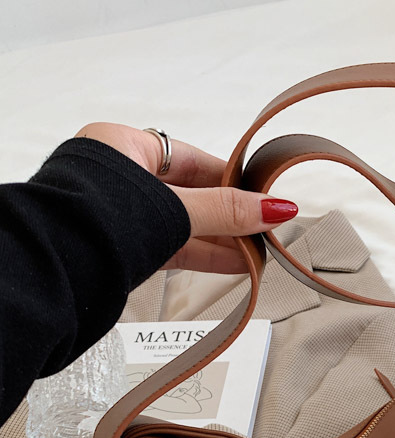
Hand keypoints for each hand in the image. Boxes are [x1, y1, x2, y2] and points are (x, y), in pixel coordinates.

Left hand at [74, 122, 297, 274]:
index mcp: (124, 146)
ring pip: (185, 225)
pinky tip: (237, 264)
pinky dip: (205, 256)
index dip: (231, 179)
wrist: (56, 270)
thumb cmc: (100, 221)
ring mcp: (124, 216)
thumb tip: (276, 208)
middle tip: (266, 227)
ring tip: (259, 252)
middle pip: (192, 195)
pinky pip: (175, 247)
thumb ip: (227, 211)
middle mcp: (122, 178)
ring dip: (223, 240)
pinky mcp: (128, 249)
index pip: (193, 160)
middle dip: (231, 216)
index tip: (262, 196)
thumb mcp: (177, 209)